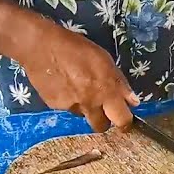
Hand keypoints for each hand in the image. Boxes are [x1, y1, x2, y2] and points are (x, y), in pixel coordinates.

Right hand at [21, 25, 138, 132]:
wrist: (41, 46)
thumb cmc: (76, 48)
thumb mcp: (104, 60)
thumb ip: (119, 83)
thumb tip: (132, 102)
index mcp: (105, 90)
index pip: (122, 120)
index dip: (125, 123)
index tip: (124, 120)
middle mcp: (90, 103)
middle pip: (101, 126)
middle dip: (103, 120)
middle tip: (101, 107)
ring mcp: (71, 106)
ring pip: (83, 115)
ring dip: (84, 106)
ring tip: (76, 85)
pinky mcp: (55, 106)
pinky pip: (67, 107)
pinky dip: (68, 99)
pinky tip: (62, 84)